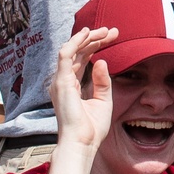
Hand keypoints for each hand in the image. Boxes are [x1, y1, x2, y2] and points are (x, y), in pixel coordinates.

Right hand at [50, 27, 118, 151]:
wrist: (83, 143)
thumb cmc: (91, 128)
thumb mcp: (103, 100)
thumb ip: (102, 81)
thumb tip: (102, 60)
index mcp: (72, 86)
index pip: (83, 59)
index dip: (96, 45)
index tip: (113, 36)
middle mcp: (64, 81)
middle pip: (78, 52)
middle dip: (95, 38)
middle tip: (112, 31)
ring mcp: (61, 81)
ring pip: (72, 49)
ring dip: (87, 37)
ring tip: (104, 30)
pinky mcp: (61, 81)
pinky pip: (65, 54)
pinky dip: (75, 42)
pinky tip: (87, 34)